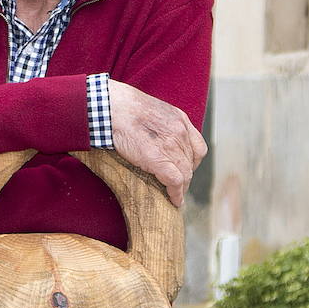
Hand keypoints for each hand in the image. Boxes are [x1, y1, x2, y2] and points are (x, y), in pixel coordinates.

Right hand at [107, 80, 206, 207]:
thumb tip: (154, 136)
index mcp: (179, 119)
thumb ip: (159, 123)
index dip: (192, 162)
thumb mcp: (150, 109)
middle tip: (179, 187)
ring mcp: (171, 145)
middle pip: (191, 162)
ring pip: (186, 173)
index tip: (185, 170)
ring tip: (176, 196)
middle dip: (186, 176)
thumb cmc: (121, 106)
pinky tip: (174, 200)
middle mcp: (180, 132)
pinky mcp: (159, 159)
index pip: (197, 147)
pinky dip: (176, 193)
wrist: (111, 107)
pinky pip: (175, 181)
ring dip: (182, 187)